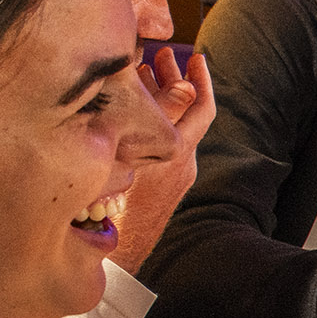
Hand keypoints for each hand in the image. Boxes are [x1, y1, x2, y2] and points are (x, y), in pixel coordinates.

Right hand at [109, 46, 212, 273]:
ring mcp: (167, 177)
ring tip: (141, 73)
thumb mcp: (139, 151)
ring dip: (158, 99)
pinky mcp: (153, 187)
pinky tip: (126, 109)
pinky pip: (157, 143)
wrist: (117, 261)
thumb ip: (164, 115)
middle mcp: (177, 164)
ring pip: (168, 127)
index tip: (195, 56)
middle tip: (163, 56)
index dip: (199, 79)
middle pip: (184, 113)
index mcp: (176, 153)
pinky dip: (146, 120)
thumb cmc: (118, 208)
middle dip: (176, 81)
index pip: (200, 107)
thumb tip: (187, 86)